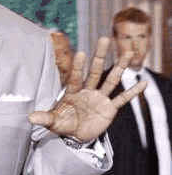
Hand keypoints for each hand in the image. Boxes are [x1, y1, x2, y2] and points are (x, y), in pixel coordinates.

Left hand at [29, 37, 146, 142]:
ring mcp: (100, 98)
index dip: (78, 66)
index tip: (81, 53)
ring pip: (111, 80)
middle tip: (104, 38)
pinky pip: (122, 99)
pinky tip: (144, 83)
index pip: (75, 77)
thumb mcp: (53, 122)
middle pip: (94, 71)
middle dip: (99, 56)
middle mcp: (87, 91)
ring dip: (120, 67)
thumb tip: (30, 118)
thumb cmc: (63, 124)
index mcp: (72, 92)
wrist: (75, 135)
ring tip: (129, 53)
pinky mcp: (109, 108)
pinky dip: (133, 92)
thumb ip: (44, 118)